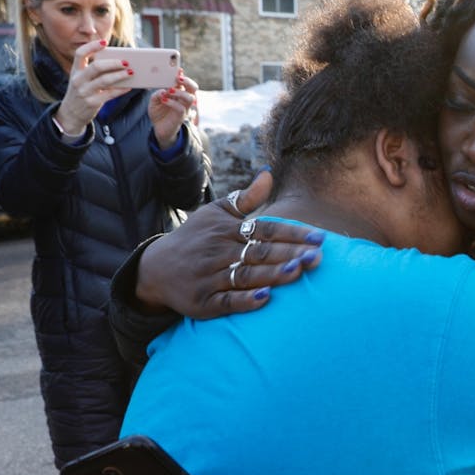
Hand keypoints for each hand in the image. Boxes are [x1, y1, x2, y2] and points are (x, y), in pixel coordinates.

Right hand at [56, 39, 132, 133]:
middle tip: (126, 62)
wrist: (71, 113)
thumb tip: (118, 62)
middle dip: (113, 63)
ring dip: (120, 75)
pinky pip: (109, 94)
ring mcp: (84, 92)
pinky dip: (121, 89)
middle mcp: (78, 80)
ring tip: (131, 72)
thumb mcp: (82, 79)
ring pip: (105, 80)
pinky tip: (129, 87)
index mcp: (75, 70)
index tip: (105, 42)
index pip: (80, 53)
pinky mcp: (92, 103)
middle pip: (96, 66)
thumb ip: (94, 71)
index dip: (92, 46)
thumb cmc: (82, 91)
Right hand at [133, 169, 323, 318]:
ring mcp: (210, 278)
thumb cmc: (195, 238)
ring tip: (298, 272)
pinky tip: (266, 298)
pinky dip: (245, 300)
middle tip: (318, 257)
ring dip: (273, 275)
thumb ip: (246, 198)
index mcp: (227, 230)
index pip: (265, 229)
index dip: (292, 233)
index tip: (319, 238)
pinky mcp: (202, 302)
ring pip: (246, 276)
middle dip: (289, 254)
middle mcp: (219, 252)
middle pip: (260, 252)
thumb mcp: (216, 213)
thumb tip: (269, 173)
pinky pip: (226, 302)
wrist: (154, 269)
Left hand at [148, 71, 197, 148]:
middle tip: (178, 78)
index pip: (184, 82)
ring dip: (179, 92)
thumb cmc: (158, 113)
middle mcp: (183, 100)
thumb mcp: (154, 101)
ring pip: (190, 97)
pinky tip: (164, 100)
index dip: (182, 75)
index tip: (178, 69)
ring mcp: (184, 108)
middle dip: (187, 81)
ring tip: (168, 90)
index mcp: (178, 93)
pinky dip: (172, 102)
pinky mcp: (180, 116)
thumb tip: (163, 90)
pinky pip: (181, 108)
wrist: (159, 128)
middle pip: (193, 88)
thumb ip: (157, 94)